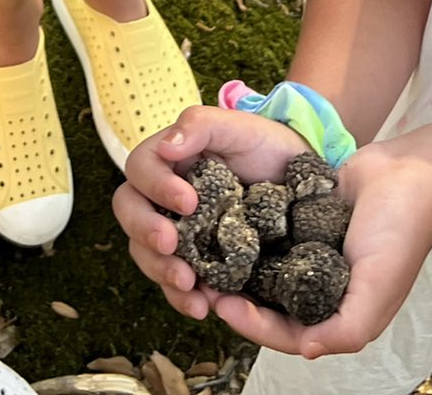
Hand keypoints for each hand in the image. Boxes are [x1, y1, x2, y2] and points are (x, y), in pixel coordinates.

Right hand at [115, 107, 313, 317]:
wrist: (301, 182)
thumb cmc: (265, 146)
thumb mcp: (238, 127)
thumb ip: (201, 125)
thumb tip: (166, 146)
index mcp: (167, 160)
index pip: (140, 169)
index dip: (156, 186)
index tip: (189, 202)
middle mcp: (162, 197)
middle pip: (131, 213)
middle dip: (146, 232)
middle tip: (171, 246)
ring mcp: (177, 232)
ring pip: (146, 253)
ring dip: (160, 271)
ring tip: (189, 286)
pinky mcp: (196, 262)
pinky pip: (175, 283)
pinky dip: (183, 298)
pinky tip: (202, 306)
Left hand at [216, 140, 431, 359]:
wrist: (411, 173)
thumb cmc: (400, 232)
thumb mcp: (379, 286)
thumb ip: (348, 327)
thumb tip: (309, 350)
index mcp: (340, 312)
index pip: (287, 334)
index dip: (253, 326)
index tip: (222, 304)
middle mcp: (323, 288)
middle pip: (269, 306)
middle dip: (236, 300)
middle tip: (201, 283)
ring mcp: (311, 256)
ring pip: (264, 273)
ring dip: (236, 270)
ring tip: (205, 258)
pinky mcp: (303, 225)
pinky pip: (270, 238)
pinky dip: (247, 238)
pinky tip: (222, 227)